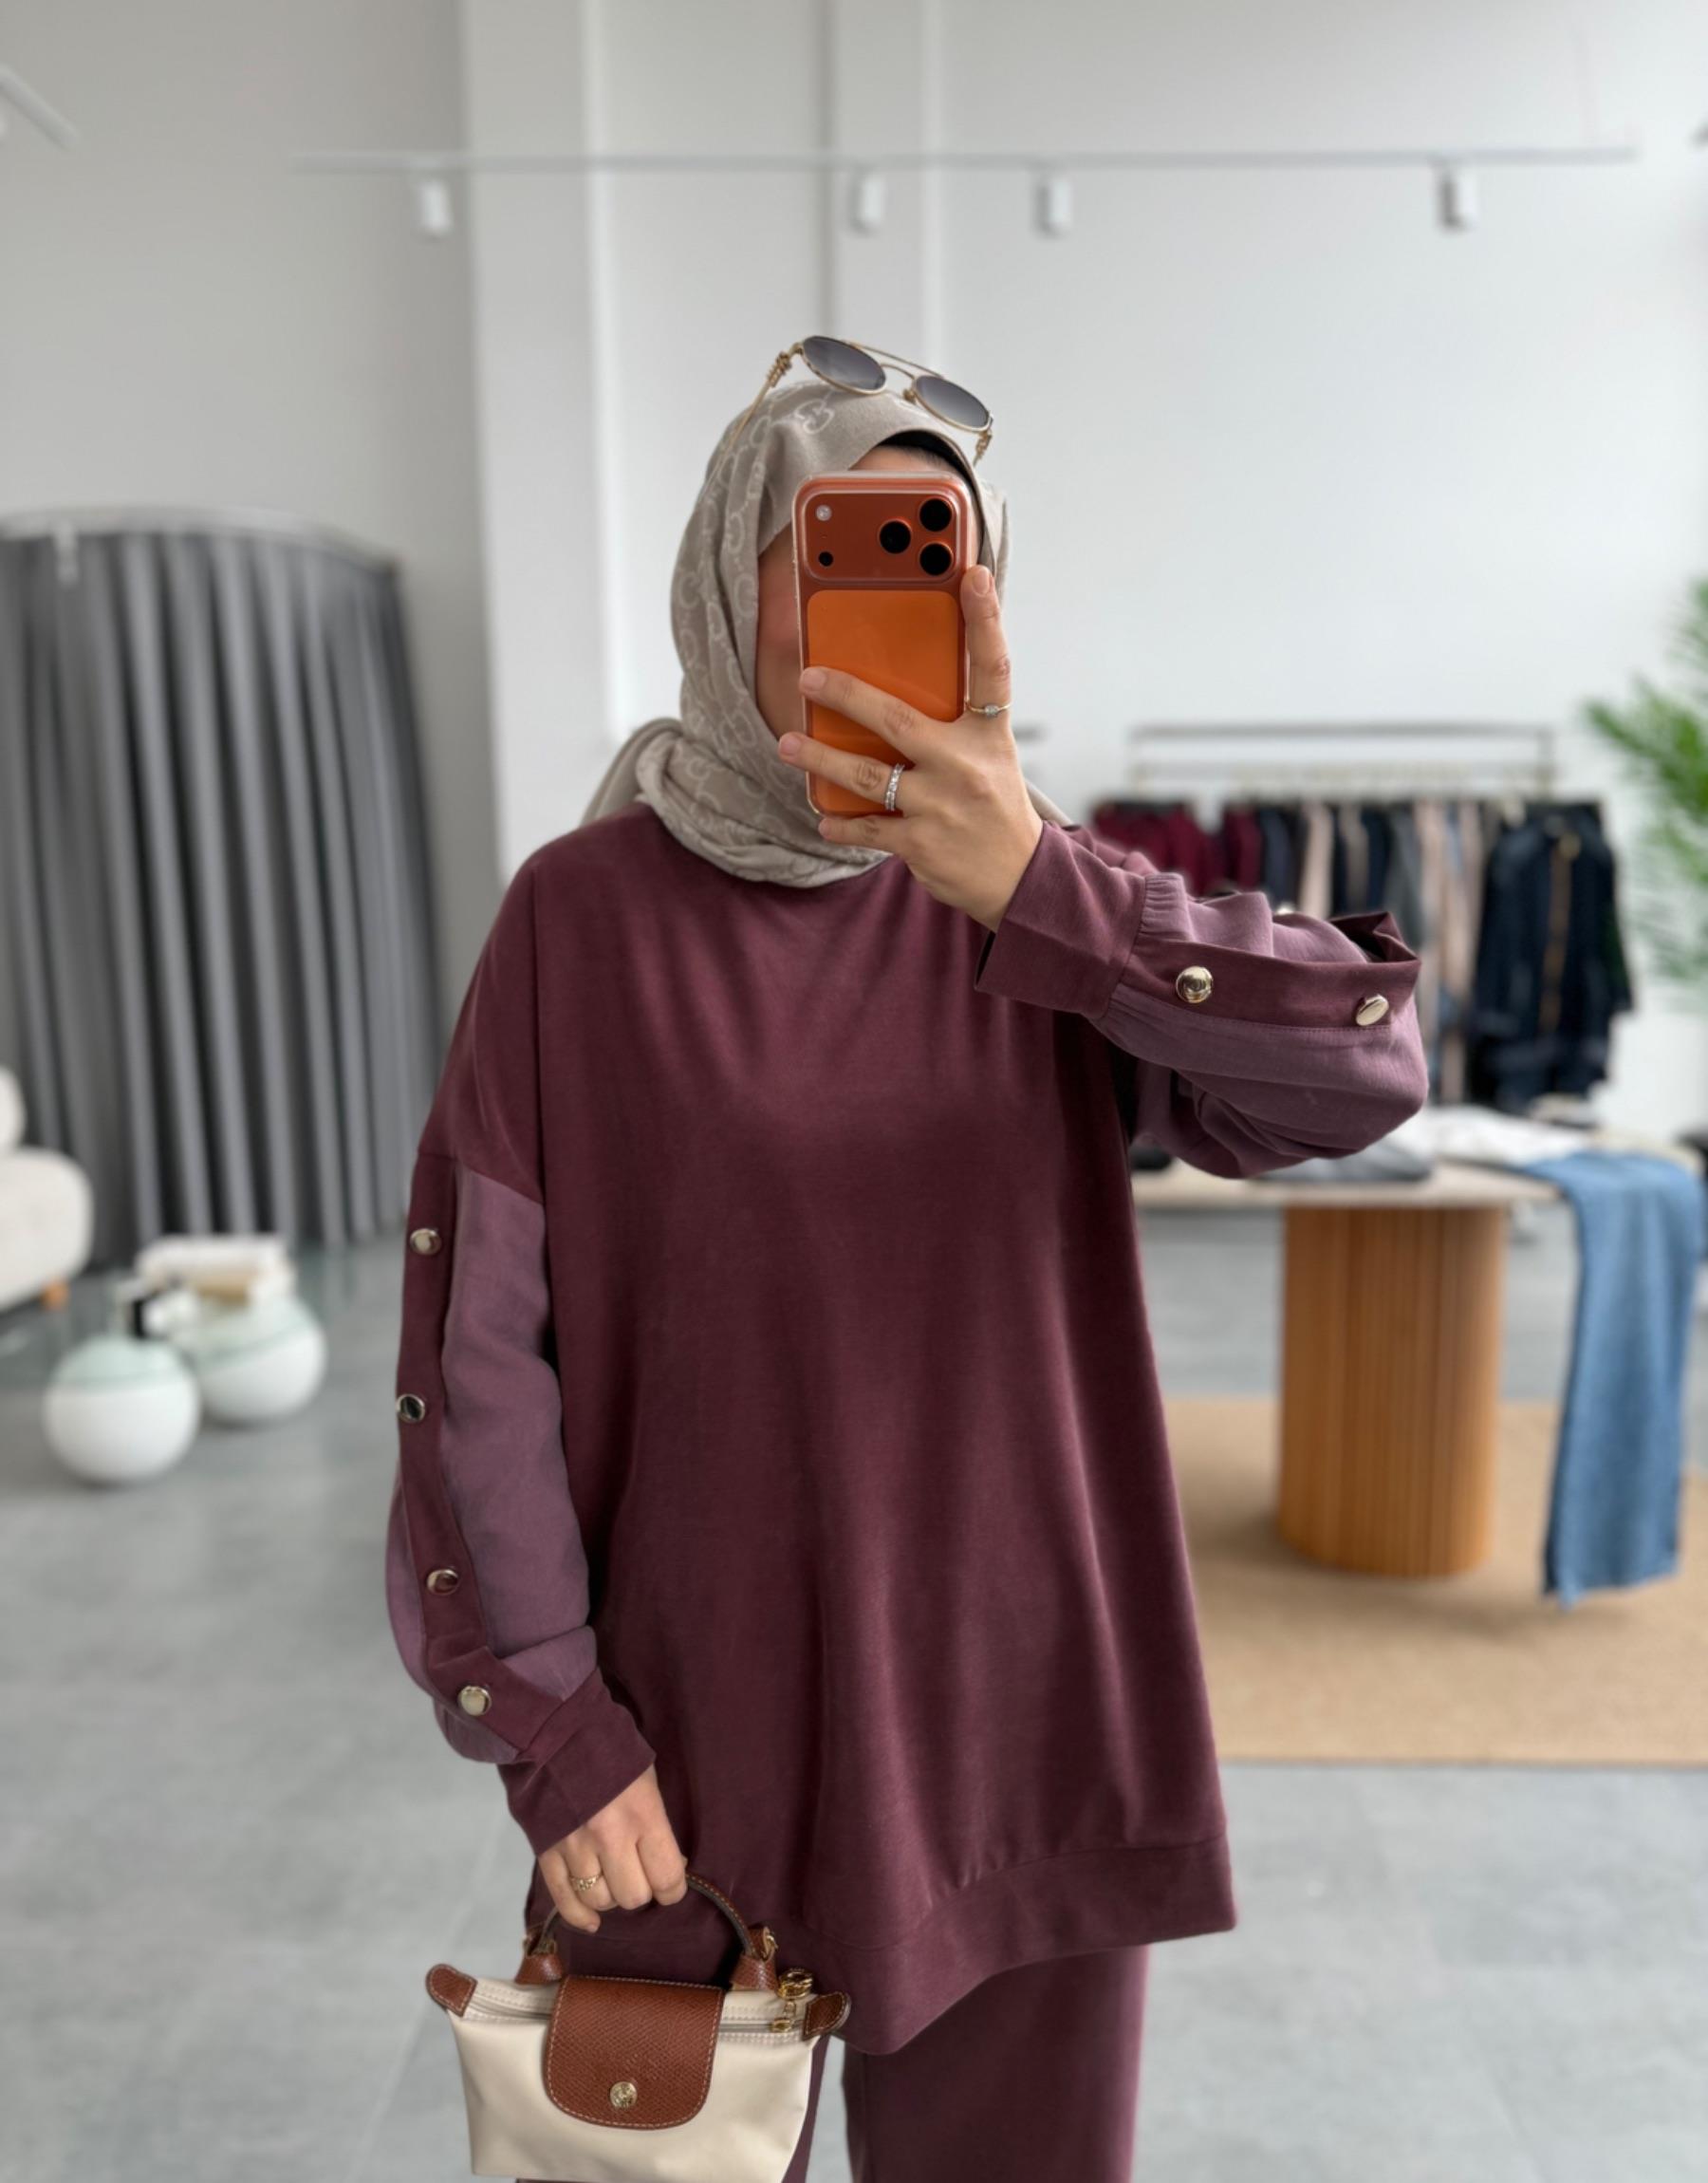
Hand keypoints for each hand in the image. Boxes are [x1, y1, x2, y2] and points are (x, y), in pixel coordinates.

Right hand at [537, 1764, 687, 1934]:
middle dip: (640, 1889)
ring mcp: (575, 1848)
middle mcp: (610, 1838)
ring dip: (610, 1894)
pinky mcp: (546, 1852)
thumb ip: (657, 1824)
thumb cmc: (612, 1749)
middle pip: (633, 1896)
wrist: (556, 1731)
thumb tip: (670, 1865)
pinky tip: (591, 1920)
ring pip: (600, 1901)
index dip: (673, 1889)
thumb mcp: (647, 1780)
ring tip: (611, 1876)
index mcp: (642, 1815)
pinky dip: (579, 1915)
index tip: (671, 1883)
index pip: (667, 1878)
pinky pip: (564, 1899)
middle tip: (638, 1872)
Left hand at [774, 563, 1044, 930]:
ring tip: (786, 745)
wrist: (1020, 879)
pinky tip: (823, 817)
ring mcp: (941, 807)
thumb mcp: (990, 758)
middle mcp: (966, 766)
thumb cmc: (995, 808)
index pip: (991, 669)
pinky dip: (841, 823)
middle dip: (847, 696)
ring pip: (866, 776)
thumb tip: (891, 698)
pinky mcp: (921, 844)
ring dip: (820, 760)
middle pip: (897, 720)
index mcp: (988, 736)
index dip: (985, 619)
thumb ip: (953, 727)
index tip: (971, 575)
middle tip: (808, 678)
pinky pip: (867, 827)